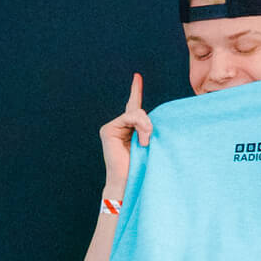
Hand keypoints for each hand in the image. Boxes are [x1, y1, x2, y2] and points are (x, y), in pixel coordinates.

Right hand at [98, 73, 151, 193]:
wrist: (130, 182)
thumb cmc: (144, 167)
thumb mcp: (152, 143)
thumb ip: (149, 127)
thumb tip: (148, 118)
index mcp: (130, 131)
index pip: (134, 107)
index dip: (135, 91)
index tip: (137, 77)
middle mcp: (120, 127)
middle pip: (138, 111)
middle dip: (148, 124)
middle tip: (148, 141)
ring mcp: (112, 128)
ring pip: (136, 113)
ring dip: (145, 126)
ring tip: (145, 143)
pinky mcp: (108, 130)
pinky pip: (130, 117)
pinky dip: (140, 126)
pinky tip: (142, 140)